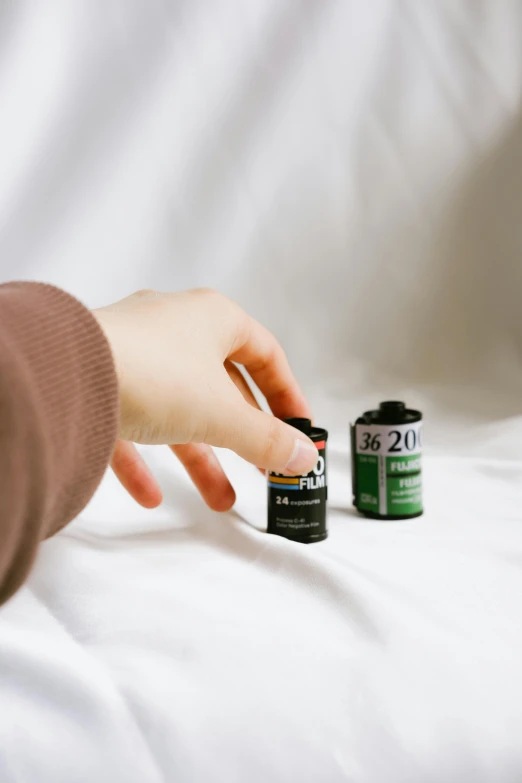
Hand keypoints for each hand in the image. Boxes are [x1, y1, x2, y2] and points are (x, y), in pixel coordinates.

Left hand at [93, 289, 317, 510]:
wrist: (66, 375)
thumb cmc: (149, 369)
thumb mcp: (224, 413)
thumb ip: (268, 439)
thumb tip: (302, 456)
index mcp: (212, 318)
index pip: (266, 355)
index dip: (287, 394)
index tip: (298, 426)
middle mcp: (174, 330)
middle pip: (222, 389)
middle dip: (243, 438)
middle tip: (262, 467)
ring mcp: (134, 355)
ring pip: (178, 411)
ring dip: (200, 458)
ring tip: (219, 499)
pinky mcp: (100, 384)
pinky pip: (131, 426)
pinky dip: (145, 462)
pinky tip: (152, 496)